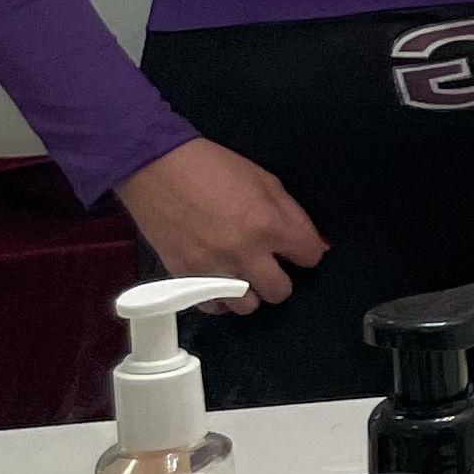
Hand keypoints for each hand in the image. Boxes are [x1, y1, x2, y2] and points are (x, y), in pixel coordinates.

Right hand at [120, 137, 325, 304]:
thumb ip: (294, 215)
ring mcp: (213, 270)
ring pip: (247, 306)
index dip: (306, 252)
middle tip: (268, 264)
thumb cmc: (213, 167)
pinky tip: (218, 282)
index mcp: (269, 225)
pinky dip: (218, 299)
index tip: (295, 248)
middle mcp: (244, 254)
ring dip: (249, 292)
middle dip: (280, 278)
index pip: (310, 258)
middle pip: (280, 291)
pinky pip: (212, 306)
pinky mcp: (185, 278)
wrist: (155, 168)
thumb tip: (317, 244)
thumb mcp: (265, 180)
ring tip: (241, 275)